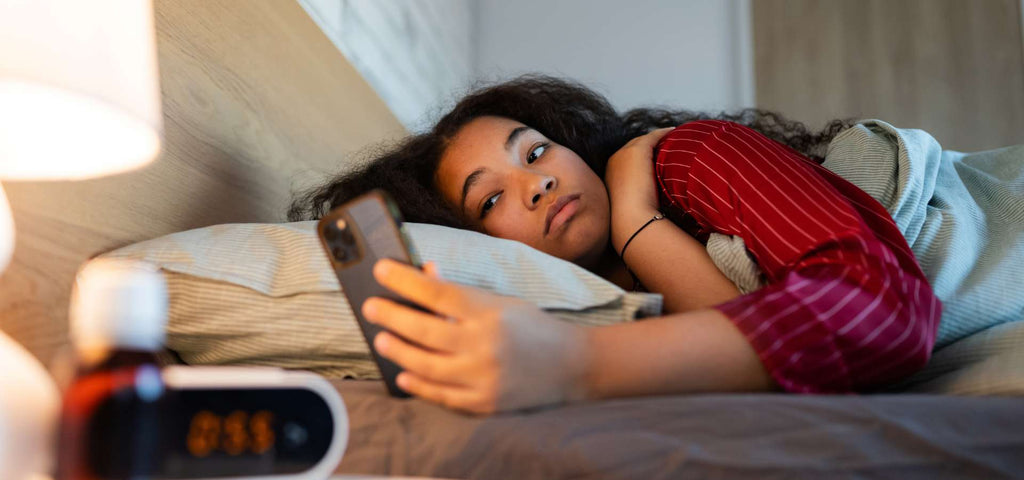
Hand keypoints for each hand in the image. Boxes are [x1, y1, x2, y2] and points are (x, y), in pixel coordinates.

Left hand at [362, 259, 590, 414]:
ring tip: (381, 339)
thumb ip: (462, 293)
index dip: (402, 280)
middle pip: (423, 328)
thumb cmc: (533, 327)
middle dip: (391, 315)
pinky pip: (441, 396)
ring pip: (425, 365)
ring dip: (397, 350)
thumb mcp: (500, 302)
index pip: (435, 292)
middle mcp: (484, 344)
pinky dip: (418, 386)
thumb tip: (424, 274)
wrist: (574, 366)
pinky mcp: (484, 403)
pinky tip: (403, 376)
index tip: (379, 270)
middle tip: (371, 307)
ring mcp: (483, 377)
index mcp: (489, 312)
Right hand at [604, 127, 674, 251]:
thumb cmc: (635, 223)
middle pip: (632, 147)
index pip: (626, 161)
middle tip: (664, 144)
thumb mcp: (632, 211)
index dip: (640, 160)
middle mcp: (614, 162)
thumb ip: (638, 203)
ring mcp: (624, 154)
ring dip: (656, 139)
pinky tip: (675, 132)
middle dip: (647, 145)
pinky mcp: (637, 151)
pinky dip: (663, 133)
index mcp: (610, 176)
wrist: (632, 221)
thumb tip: (652, 209)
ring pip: (643, 141)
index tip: (655, 160)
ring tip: (671, 137)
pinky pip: (653, 137)